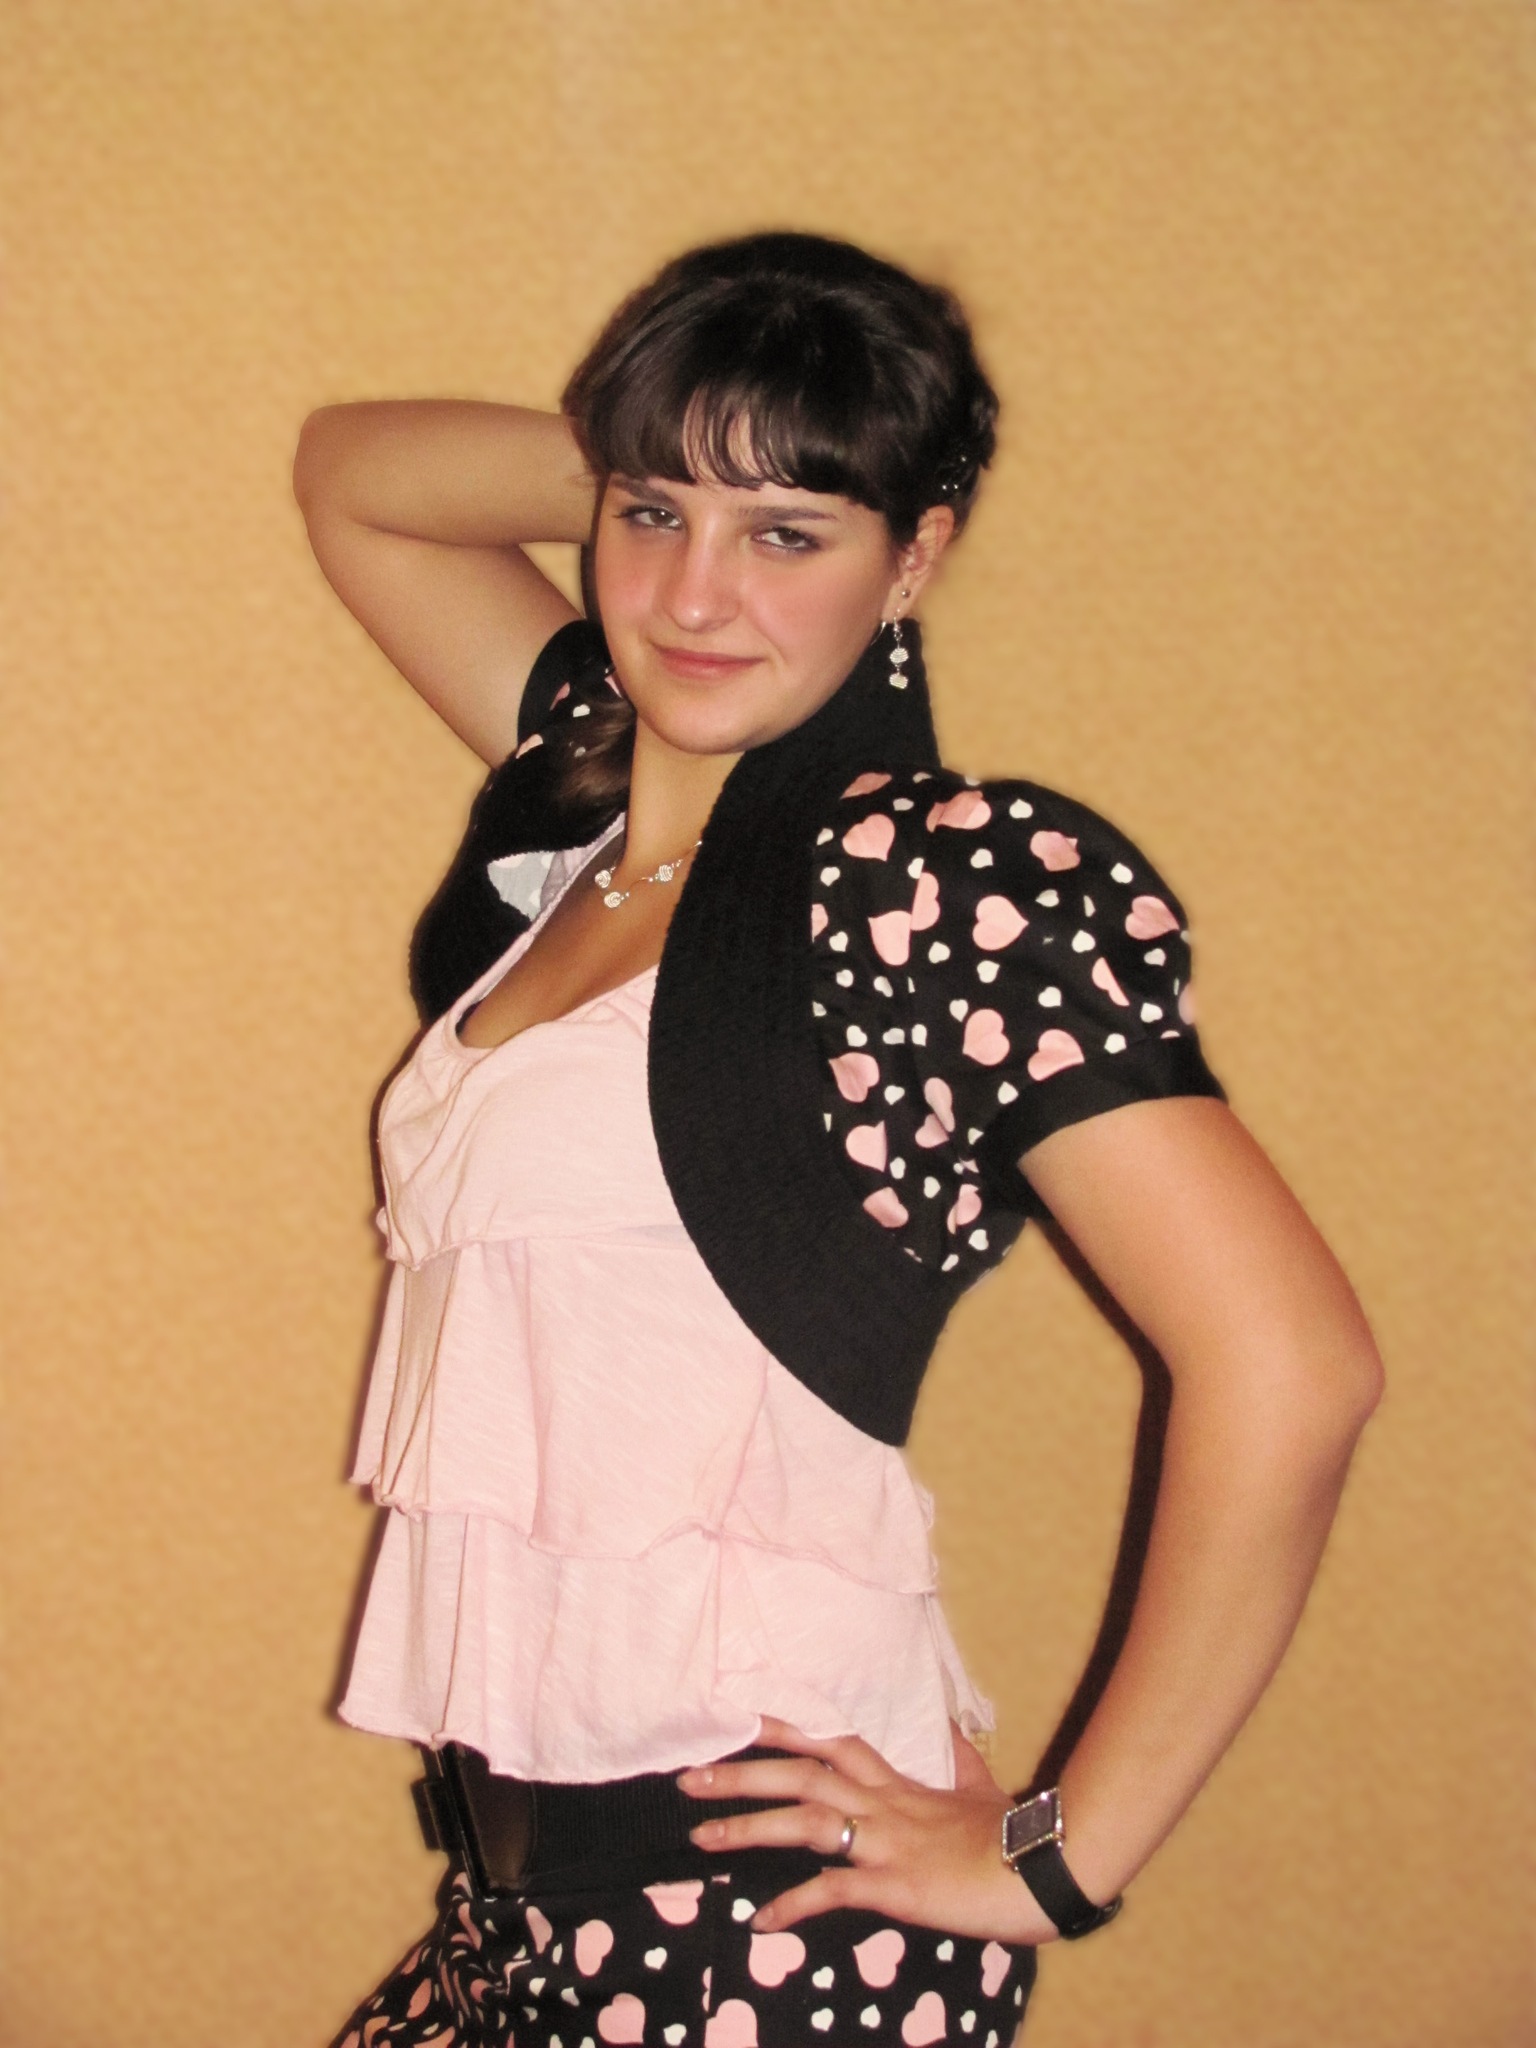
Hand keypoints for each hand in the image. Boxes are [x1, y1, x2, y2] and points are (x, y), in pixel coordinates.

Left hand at [676, 1717, 1058, 1944]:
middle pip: (801, 1773)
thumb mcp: (981, 1787)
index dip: (784, 1730)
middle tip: (689, 1777)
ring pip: (805, 1821)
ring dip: (748, 1828)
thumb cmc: (1014, 1834)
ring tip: (701, 1837)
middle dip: (742, 1774)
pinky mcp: (895, 1885)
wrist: (1044, 1866)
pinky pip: (834, 1891)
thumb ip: (957, 1759)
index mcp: (899, 1784)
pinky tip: (762, 1919)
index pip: (831, 1744)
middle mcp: (883, 1804)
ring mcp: (886, 1842)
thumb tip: (951, 1725)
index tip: (739, 1723)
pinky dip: (794, 1903)